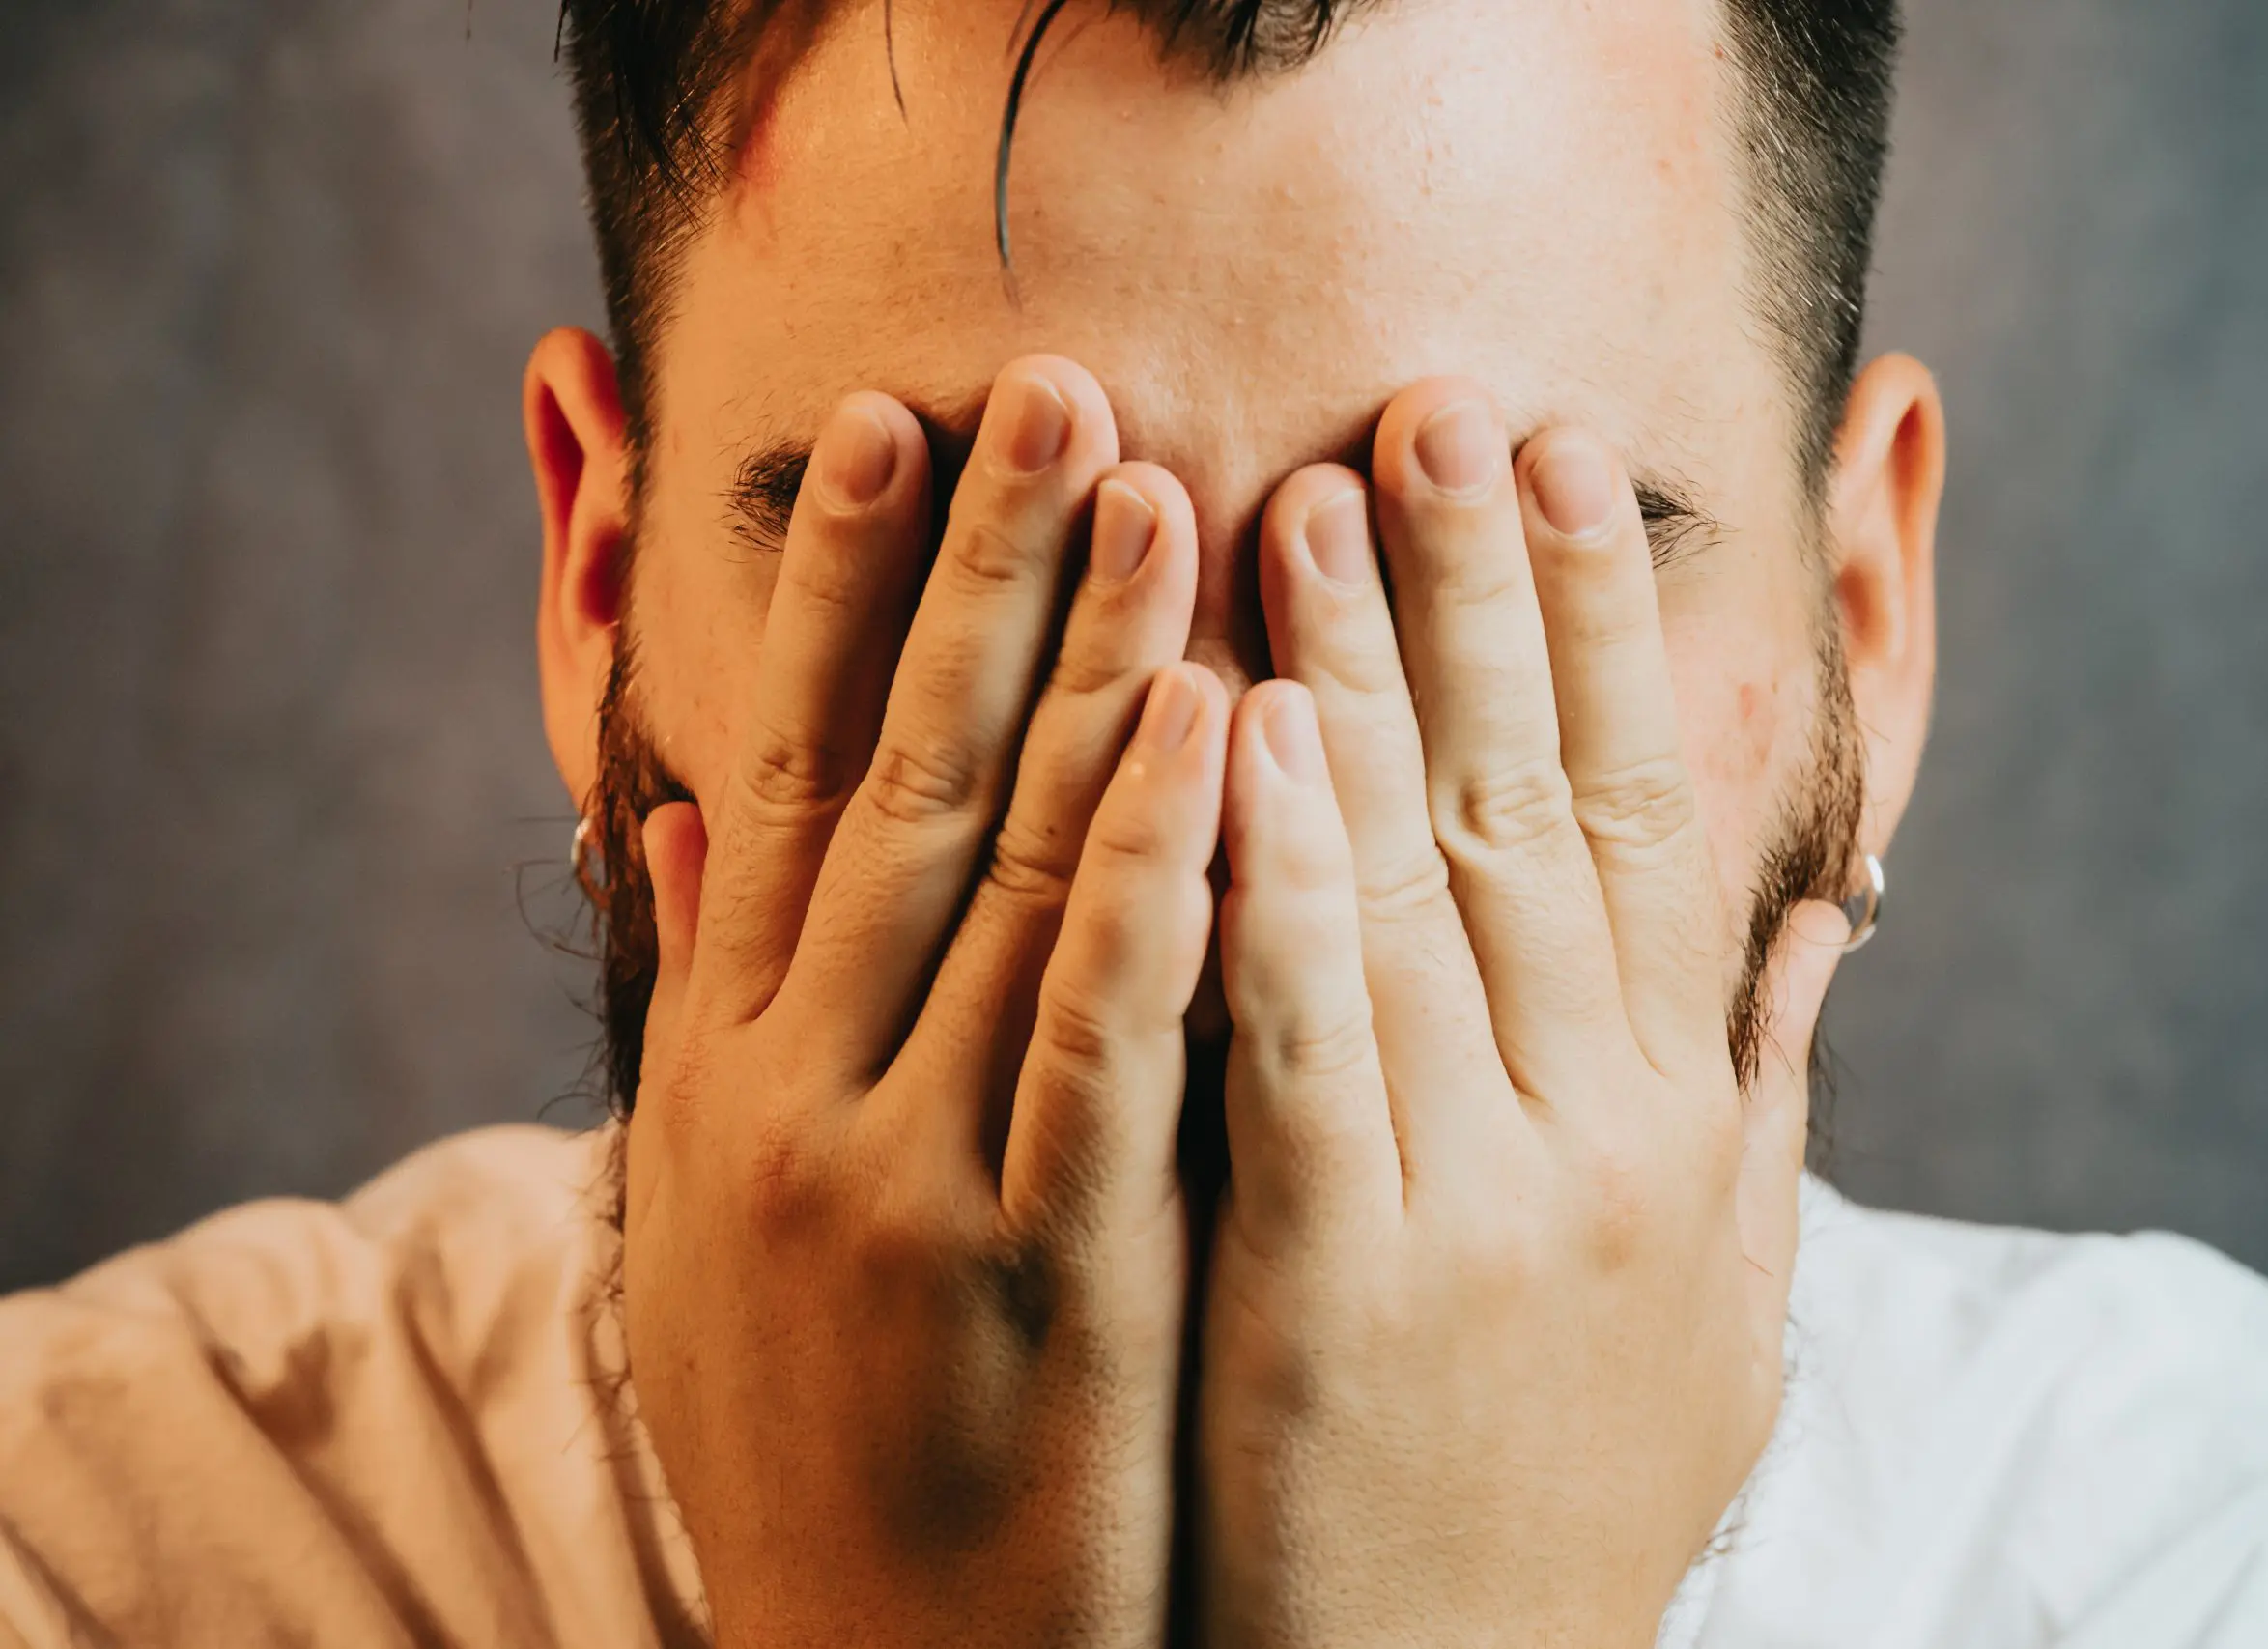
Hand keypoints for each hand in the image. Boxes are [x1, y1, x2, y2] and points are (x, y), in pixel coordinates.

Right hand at [621, 358, 1225, 1648]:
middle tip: (1058, 385)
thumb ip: (707, 1002)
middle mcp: (797, 1094)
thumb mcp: (707, 1216)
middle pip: (898, 782)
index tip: (890, 423)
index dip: (835, 593)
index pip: (783, 778)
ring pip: (1006, 880)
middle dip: (984, 576)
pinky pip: (1114, 1039)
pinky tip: (1224, 728)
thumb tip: (688, 809)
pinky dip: (1161, 872)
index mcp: (727, 1066)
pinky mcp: (1049, 1273)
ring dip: (1086, 670)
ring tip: (1163, 489)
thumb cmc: (821, 1428)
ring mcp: (915, 1180)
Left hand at [1198, 382, 1848, 1645]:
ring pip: (1416, 894)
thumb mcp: (1718, 1304)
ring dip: (1357, 680)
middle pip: (1533, 811)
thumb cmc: (1559, 1495)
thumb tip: (1829, 928)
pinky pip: (1305, 1041)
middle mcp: (1603, 1133)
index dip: (1595, 630)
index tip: (1553, 467)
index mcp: (1676, 1117)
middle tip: (1429, 407)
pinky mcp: (1343, 1281)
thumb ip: (1765, 1100)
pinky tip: (1227, 731)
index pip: (1641, 818)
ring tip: (1297, 498)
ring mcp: (1484, 1203)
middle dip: (1481, 596)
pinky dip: (1273, 875)